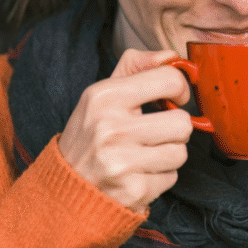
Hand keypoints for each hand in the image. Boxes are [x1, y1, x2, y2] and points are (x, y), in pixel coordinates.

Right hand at [57, 49, 192, 212]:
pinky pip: (171, 178)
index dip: (180, 89)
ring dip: (169, 154)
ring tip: (144, 154)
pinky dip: (159, 177)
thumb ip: (136, 66)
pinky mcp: (132, 190)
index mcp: (105, 96)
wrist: (65, 186)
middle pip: (182, 123)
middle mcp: (111, 128)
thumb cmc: (91, 134)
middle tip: (156, 132)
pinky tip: (138, 173)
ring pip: (181, 153)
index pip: (168, 80)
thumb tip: (171, 56)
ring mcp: (121, 162)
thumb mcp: (102, 93)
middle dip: (175, 129)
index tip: (174, 98)